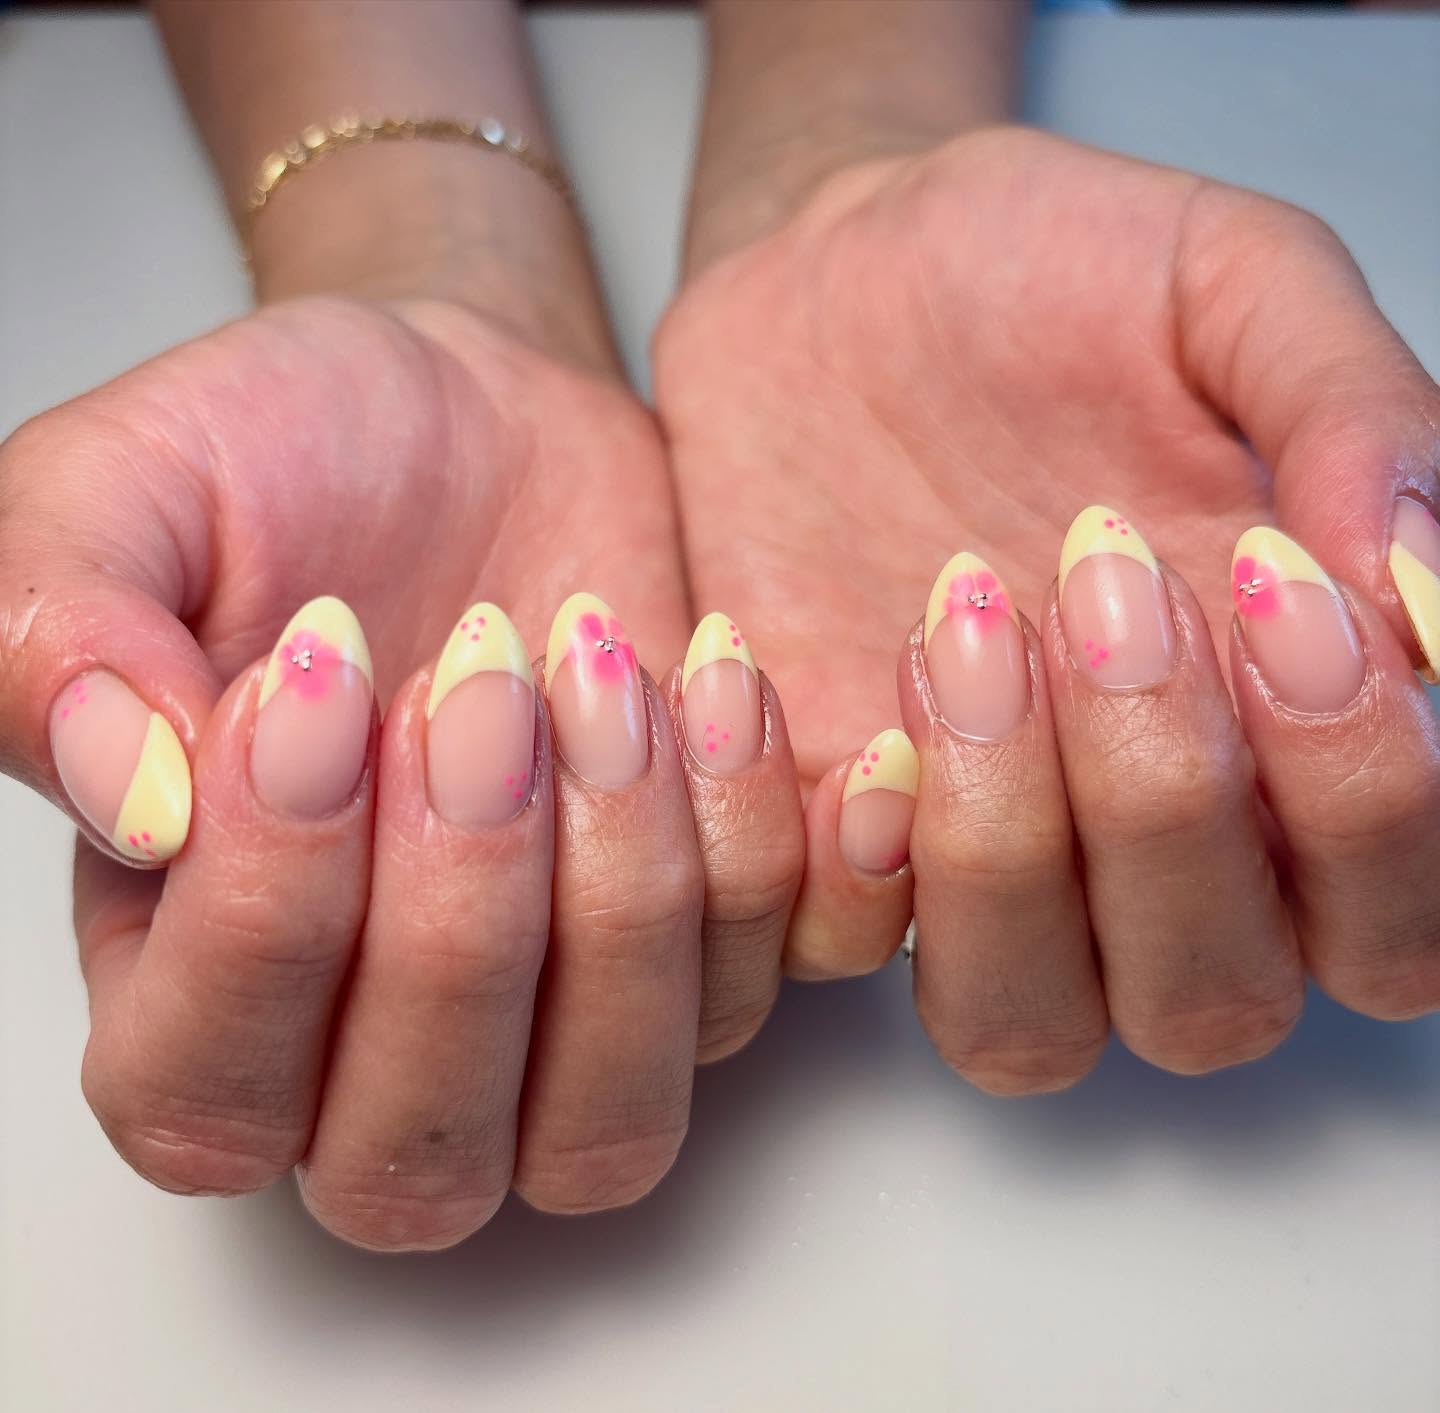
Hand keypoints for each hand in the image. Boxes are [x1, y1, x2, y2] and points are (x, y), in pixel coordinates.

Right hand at [0, 294, 803, 1246]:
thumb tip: (141, 801)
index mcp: (186, 975)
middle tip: (481, 675)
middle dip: (464, 912)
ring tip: (600, 665)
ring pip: (609, 1117)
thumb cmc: (290, 460)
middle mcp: (370, 1044)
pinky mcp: (699, 948)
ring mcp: (555, 1020)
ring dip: (625, 890)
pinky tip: (717, 681)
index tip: (316, 682)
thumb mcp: (124, 489)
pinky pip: (761, 988)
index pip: (203, 1095)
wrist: (474, 416)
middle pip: (419, 1155)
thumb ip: (58, 639)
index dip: (269, 919)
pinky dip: (762, 846)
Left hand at [655, 125, 1439, 1087]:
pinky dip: (836, 857)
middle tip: (1107, 582)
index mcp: (1279, 730)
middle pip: (1211, 1004)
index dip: (1369, 801)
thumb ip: (1349, 415)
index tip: (1274, 587)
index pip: (1393, 915)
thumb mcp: (1224, 284)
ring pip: (1021, 1025)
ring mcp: (972, 847)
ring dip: (1005, 857)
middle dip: (1169, 817)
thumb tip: (1429, 597)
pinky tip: (823, 694)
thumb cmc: (1039, 274)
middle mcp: (1137, 835)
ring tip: (959, 626)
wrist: (829, 267)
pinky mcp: (820, 824)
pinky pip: (828, 949)